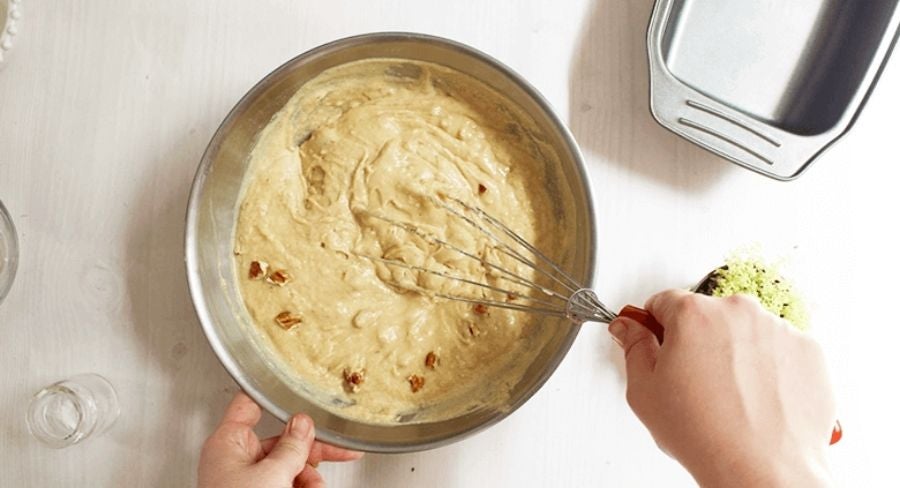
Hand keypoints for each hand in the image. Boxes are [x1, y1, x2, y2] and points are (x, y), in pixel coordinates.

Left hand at [198, 392, 362, 487]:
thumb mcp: (272, 474)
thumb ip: (293, 446)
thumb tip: (304, 423)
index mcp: (228, 443)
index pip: (248, 405)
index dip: (270, 394)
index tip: (292, 386)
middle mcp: (236, 460)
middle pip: (282, 441)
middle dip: (311, 453)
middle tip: (341, 450)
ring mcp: (247, 481)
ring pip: (290, 467)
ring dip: (311, 477)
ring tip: (317, 487)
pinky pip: (288, 484)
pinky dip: (304, 487)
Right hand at [608, 290, 835, 486]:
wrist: (761, 470)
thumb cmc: (705, 434)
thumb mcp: (644, 391)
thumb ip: (634, 348)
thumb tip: (630, 328)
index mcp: (693, 314)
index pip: (665, 302)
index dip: (656, 325)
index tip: (659, 343)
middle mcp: (738, 311)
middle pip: (708, 314)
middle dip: (697, 340)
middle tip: (693, 381)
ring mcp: (778, 329)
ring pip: (745, 331)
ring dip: (735, 352)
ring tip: (729, 396)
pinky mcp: (808, 350)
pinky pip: (780, 349)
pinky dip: (769, 367)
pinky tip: (757, 398)